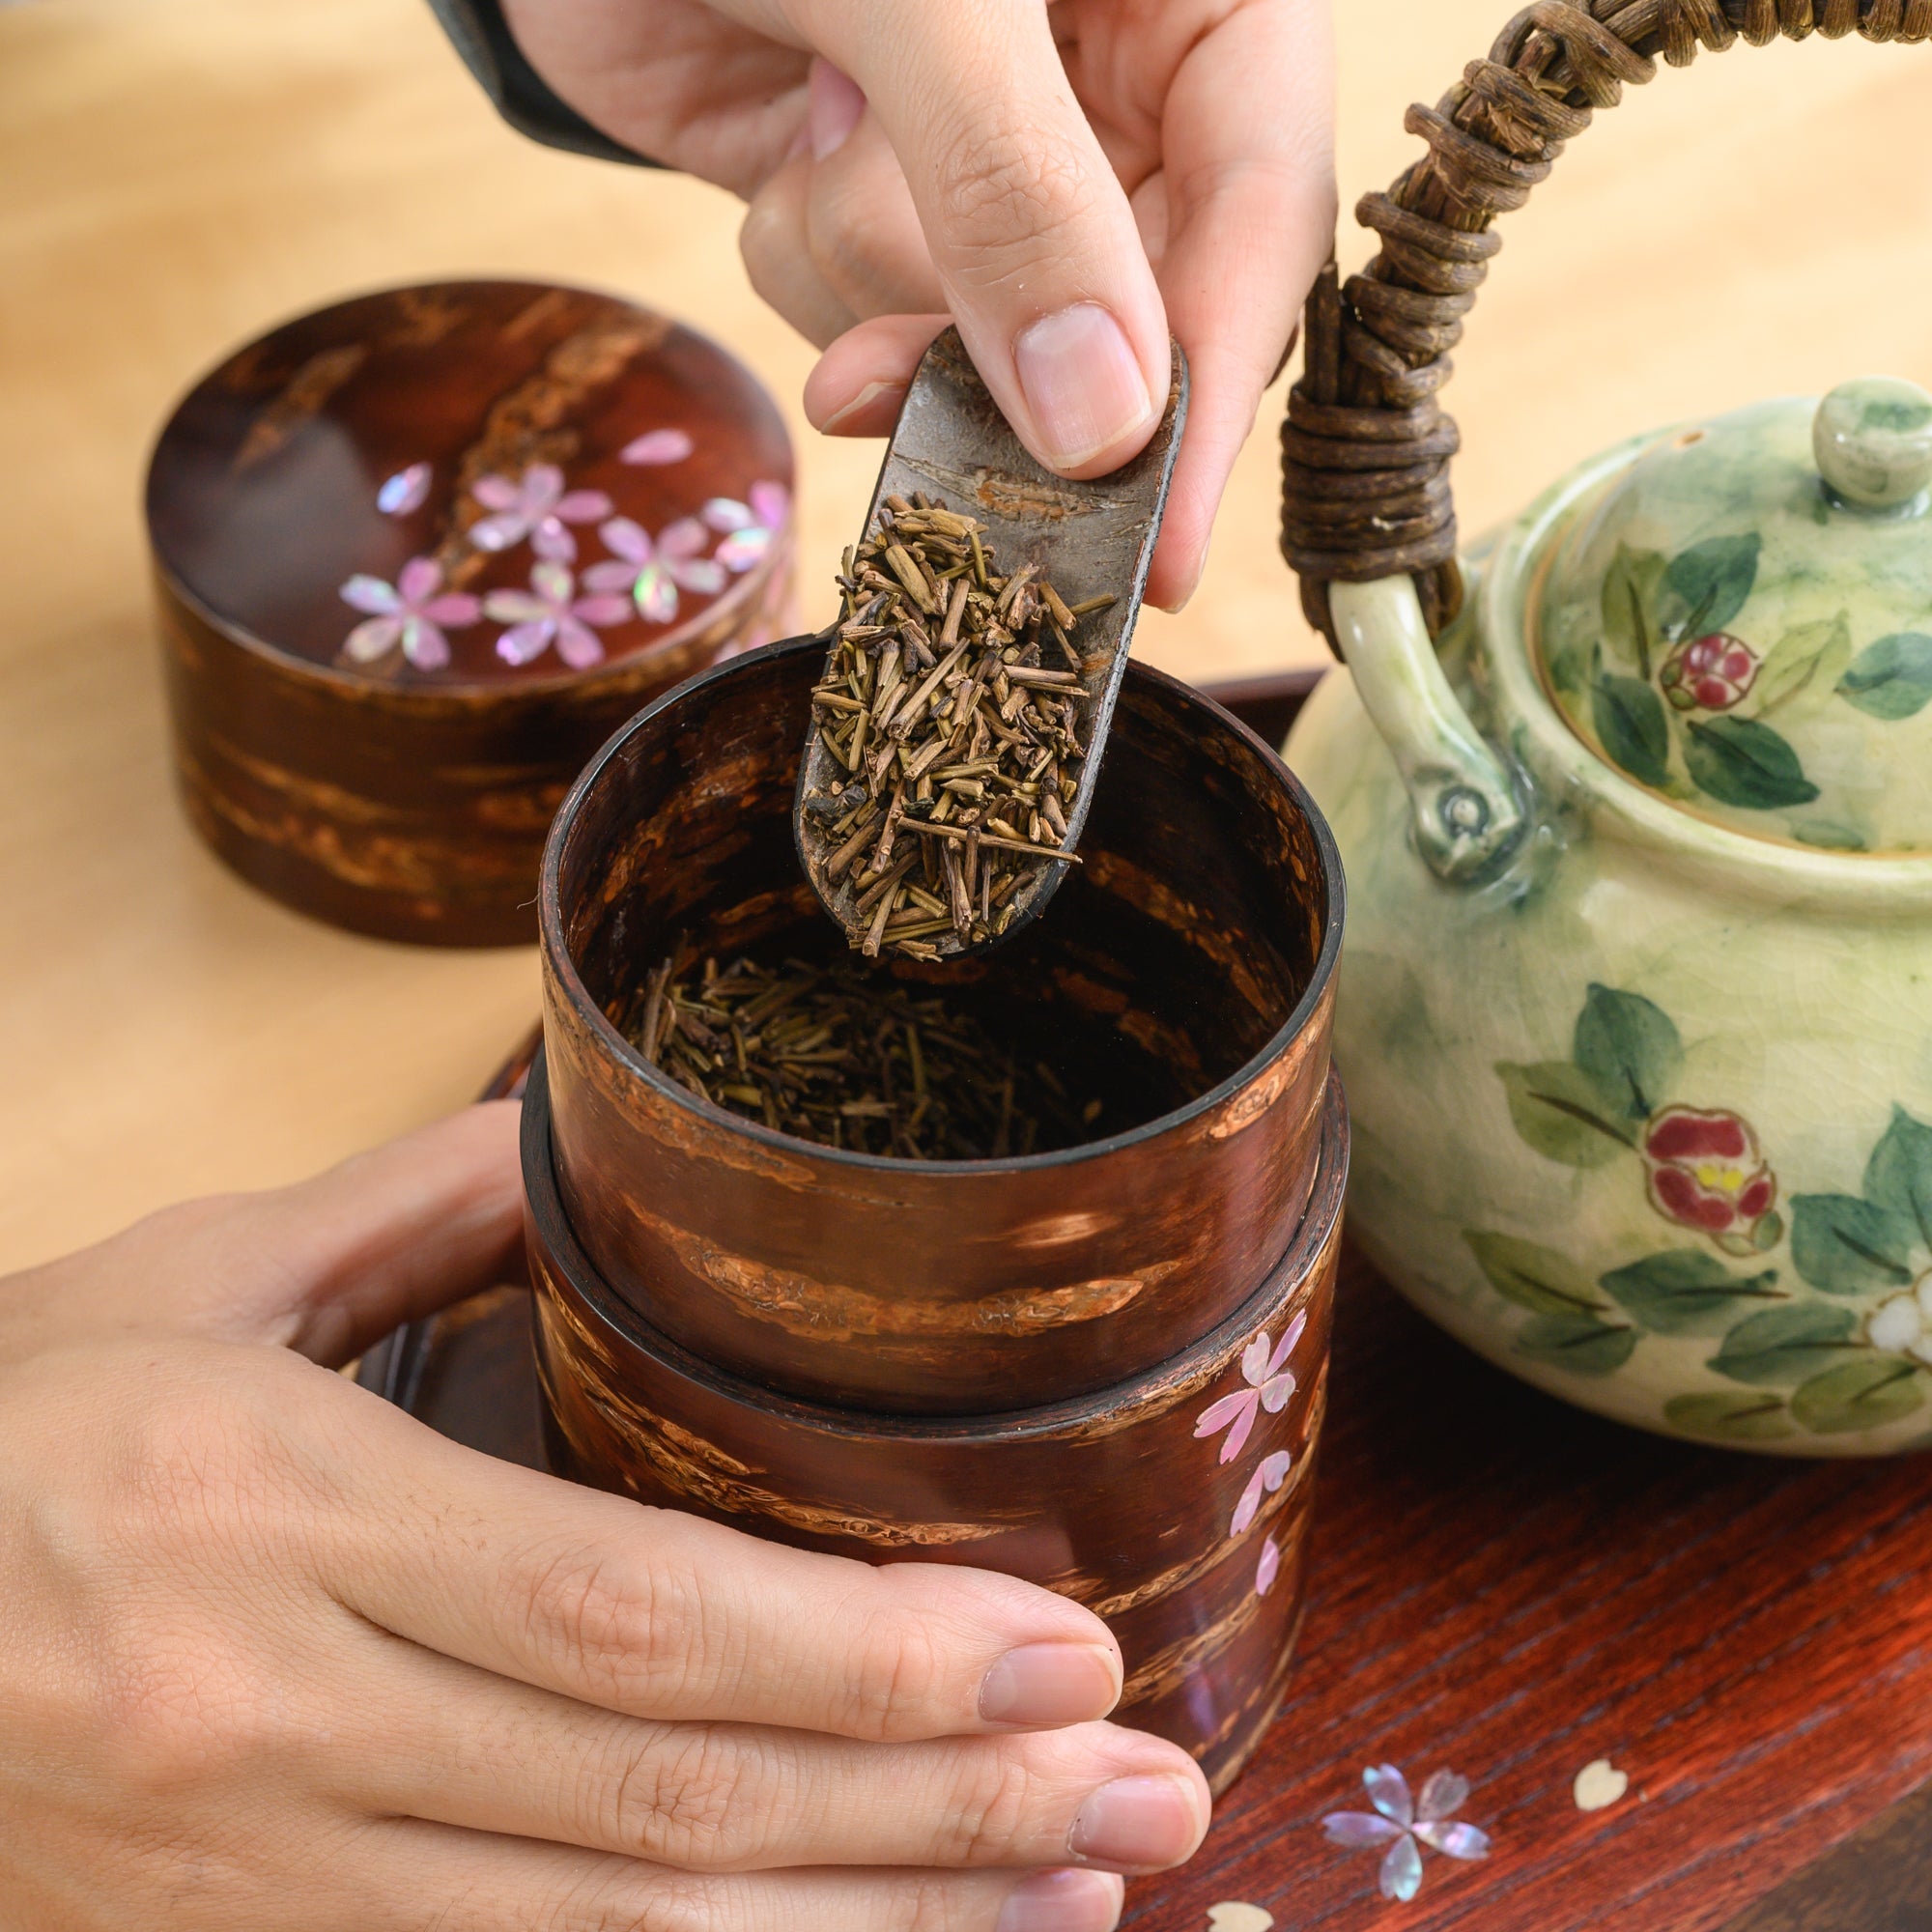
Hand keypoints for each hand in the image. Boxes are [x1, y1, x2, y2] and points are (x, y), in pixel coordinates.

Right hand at [0, 1105, 1209, 1929]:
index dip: (871, 1653)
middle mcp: (285, 1727)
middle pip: (671, 1796)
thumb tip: (574, 1133)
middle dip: (940, 1813)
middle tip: (1150, 1803)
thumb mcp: (169, 1282)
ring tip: (1067, 1912)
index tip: (1062, 1647)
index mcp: (277, 1521)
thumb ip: (395, 1213)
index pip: (636, 1614)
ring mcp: (260, 1889)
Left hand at [497, 0, 1335, 608]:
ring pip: (992, 346)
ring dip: (873, 287)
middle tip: (881, 378)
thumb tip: (1101, 428)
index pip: (1262, 217)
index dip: (1209, 393)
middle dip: (997, 355)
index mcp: (1202, 0)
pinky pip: (881, 328)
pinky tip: (781, 158)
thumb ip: (1012, 191)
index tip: (1157, 555)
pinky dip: (809, 272)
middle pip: (1131, 320)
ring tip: (812, 146)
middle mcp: (1124, 91)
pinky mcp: (891, 210)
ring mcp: (1006, 163)